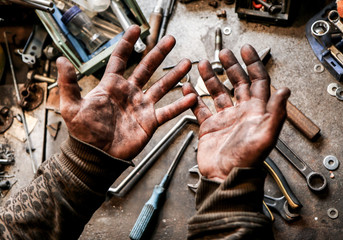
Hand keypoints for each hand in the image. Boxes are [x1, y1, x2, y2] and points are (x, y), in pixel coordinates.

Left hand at [57, 25, 196, 159]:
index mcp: (111, 86)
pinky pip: (168, 111)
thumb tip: (61, 61)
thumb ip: (69, 84)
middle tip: (170, 40)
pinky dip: (179, 105)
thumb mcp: (71, 107)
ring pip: (161, 87)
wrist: (96, 156)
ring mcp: (141, 106)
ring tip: (187, 63)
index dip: (127, 43)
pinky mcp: (149, 121)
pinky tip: (191, 97)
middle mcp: (129, 93)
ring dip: (174, 75)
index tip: (135, 28)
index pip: (121, 59)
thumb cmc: (83, 133)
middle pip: (147, 68)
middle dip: (158, 53)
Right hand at [182, 45, 289, 181]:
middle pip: (237, 82)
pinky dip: (193, 97)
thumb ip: (275, 113)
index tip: (246, 50)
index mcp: (256, 112)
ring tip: (203, 64)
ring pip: (217, 92)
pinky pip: (200, 107)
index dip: (253, 64)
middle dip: (231, 66)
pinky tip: (188, 88)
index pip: (257, 81)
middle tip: (223, 53)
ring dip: (210, 77)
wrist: (225, 177)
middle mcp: (240, 112)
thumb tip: (285, 91)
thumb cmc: (246, 160)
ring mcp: (224, 118)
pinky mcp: (209, 126)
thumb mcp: (265, 136)